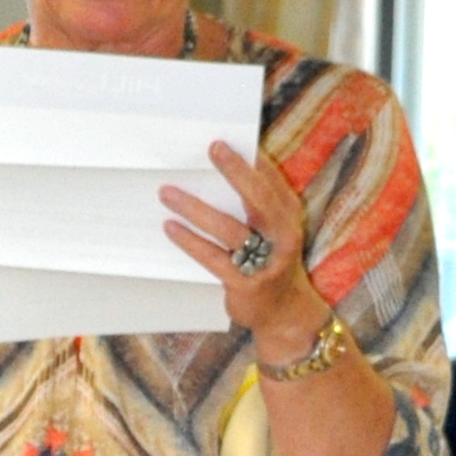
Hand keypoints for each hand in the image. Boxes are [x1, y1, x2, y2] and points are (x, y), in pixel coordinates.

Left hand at [159, 140, 312, 334]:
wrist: (285, 313)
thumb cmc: (271, 261)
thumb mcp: (274, 229)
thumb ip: (257, 202)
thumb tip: (223, 168)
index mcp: (288, 216)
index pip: (270, 181)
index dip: (248, 160)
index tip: (221, 141)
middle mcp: (282, 235)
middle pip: (258, 198)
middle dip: (235, 171)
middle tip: (212, 149)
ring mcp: (266, 261)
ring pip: (229, 228)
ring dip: (195, 208)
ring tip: (167, 193)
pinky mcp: (246, 284)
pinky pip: (213, 257)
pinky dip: (190, 241)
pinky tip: (170, 228)